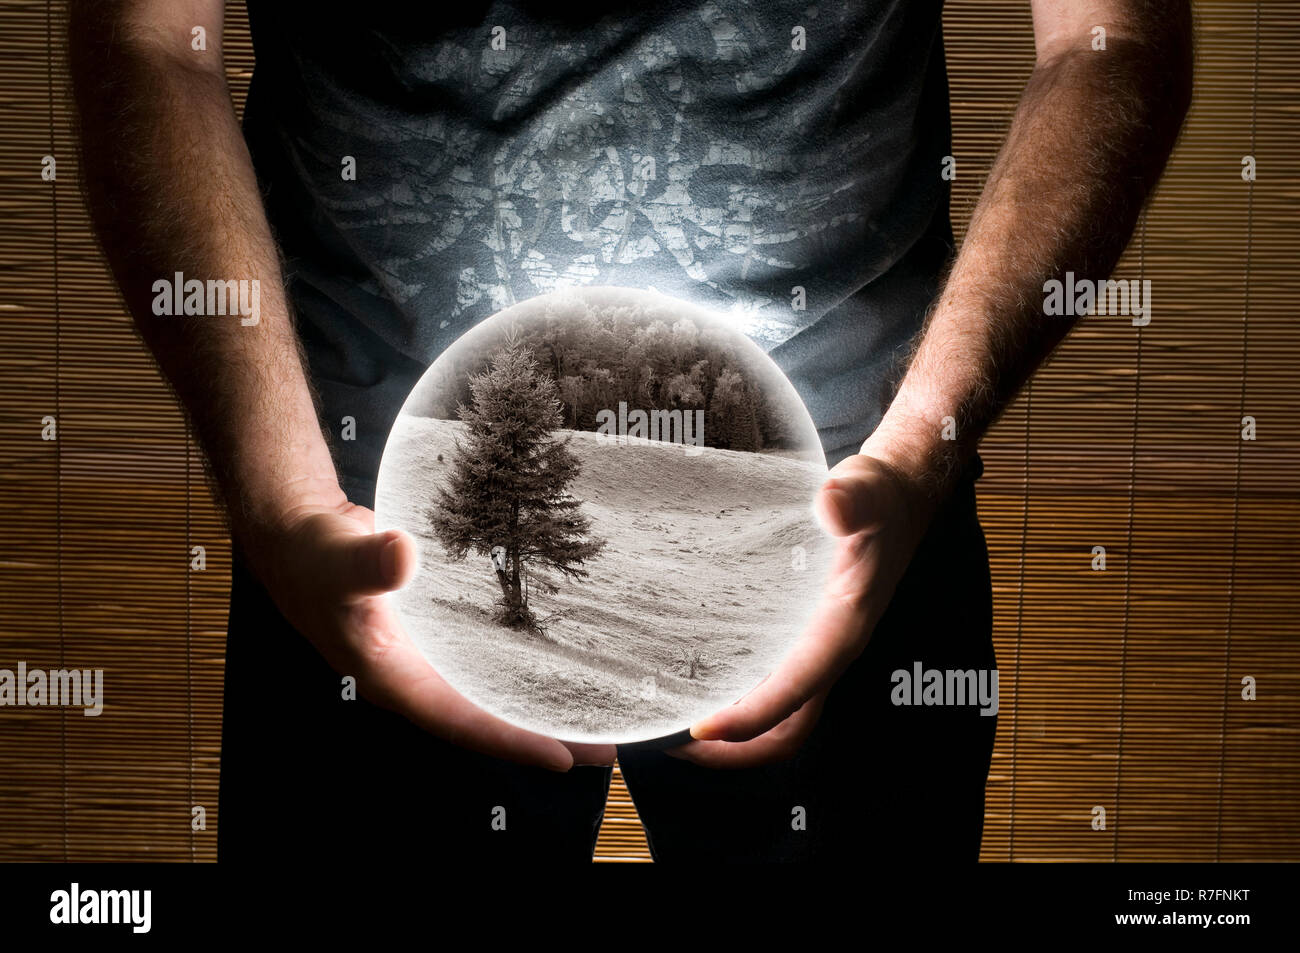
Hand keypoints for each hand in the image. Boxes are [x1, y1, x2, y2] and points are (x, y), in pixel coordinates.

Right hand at [242, 493, 615, 770]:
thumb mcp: (339, 558)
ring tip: (595, 713)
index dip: (511, 739)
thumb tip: (402, 556)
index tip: (563, 754)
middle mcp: (414, 678)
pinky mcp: (437, 636)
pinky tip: (555, 665)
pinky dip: (519, 669)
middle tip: (604, 746)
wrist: (301, 537)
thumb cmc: (314, 555)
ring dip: (537, 705)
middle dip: (542, 733)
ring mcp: (427, 659)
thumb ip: (370, 562)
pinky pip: (485, 663)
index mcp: (393, 677)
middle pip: (486, 717)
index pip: (461, 720)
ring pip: (489, 693)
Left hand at [668, 453, 936, 768]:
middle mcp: (829, 649)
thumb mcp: (863, 491)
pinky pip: (772, 685)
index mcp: (842, 627)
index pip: (796, 688)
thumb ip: (850, 500)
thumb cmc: (877, 497)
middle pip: (787, 726)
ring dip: (732, 733)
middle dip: (736, 748)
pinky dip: (736, 699)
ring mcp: (815, 648)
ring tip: (673, 729)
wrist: (895, 495)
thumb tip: (831, 505)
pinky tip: (697, 681)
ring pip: (778, 714)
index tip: (700, 727)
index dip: (750, 716)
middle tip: (675, 745)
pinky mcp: (803, 637)